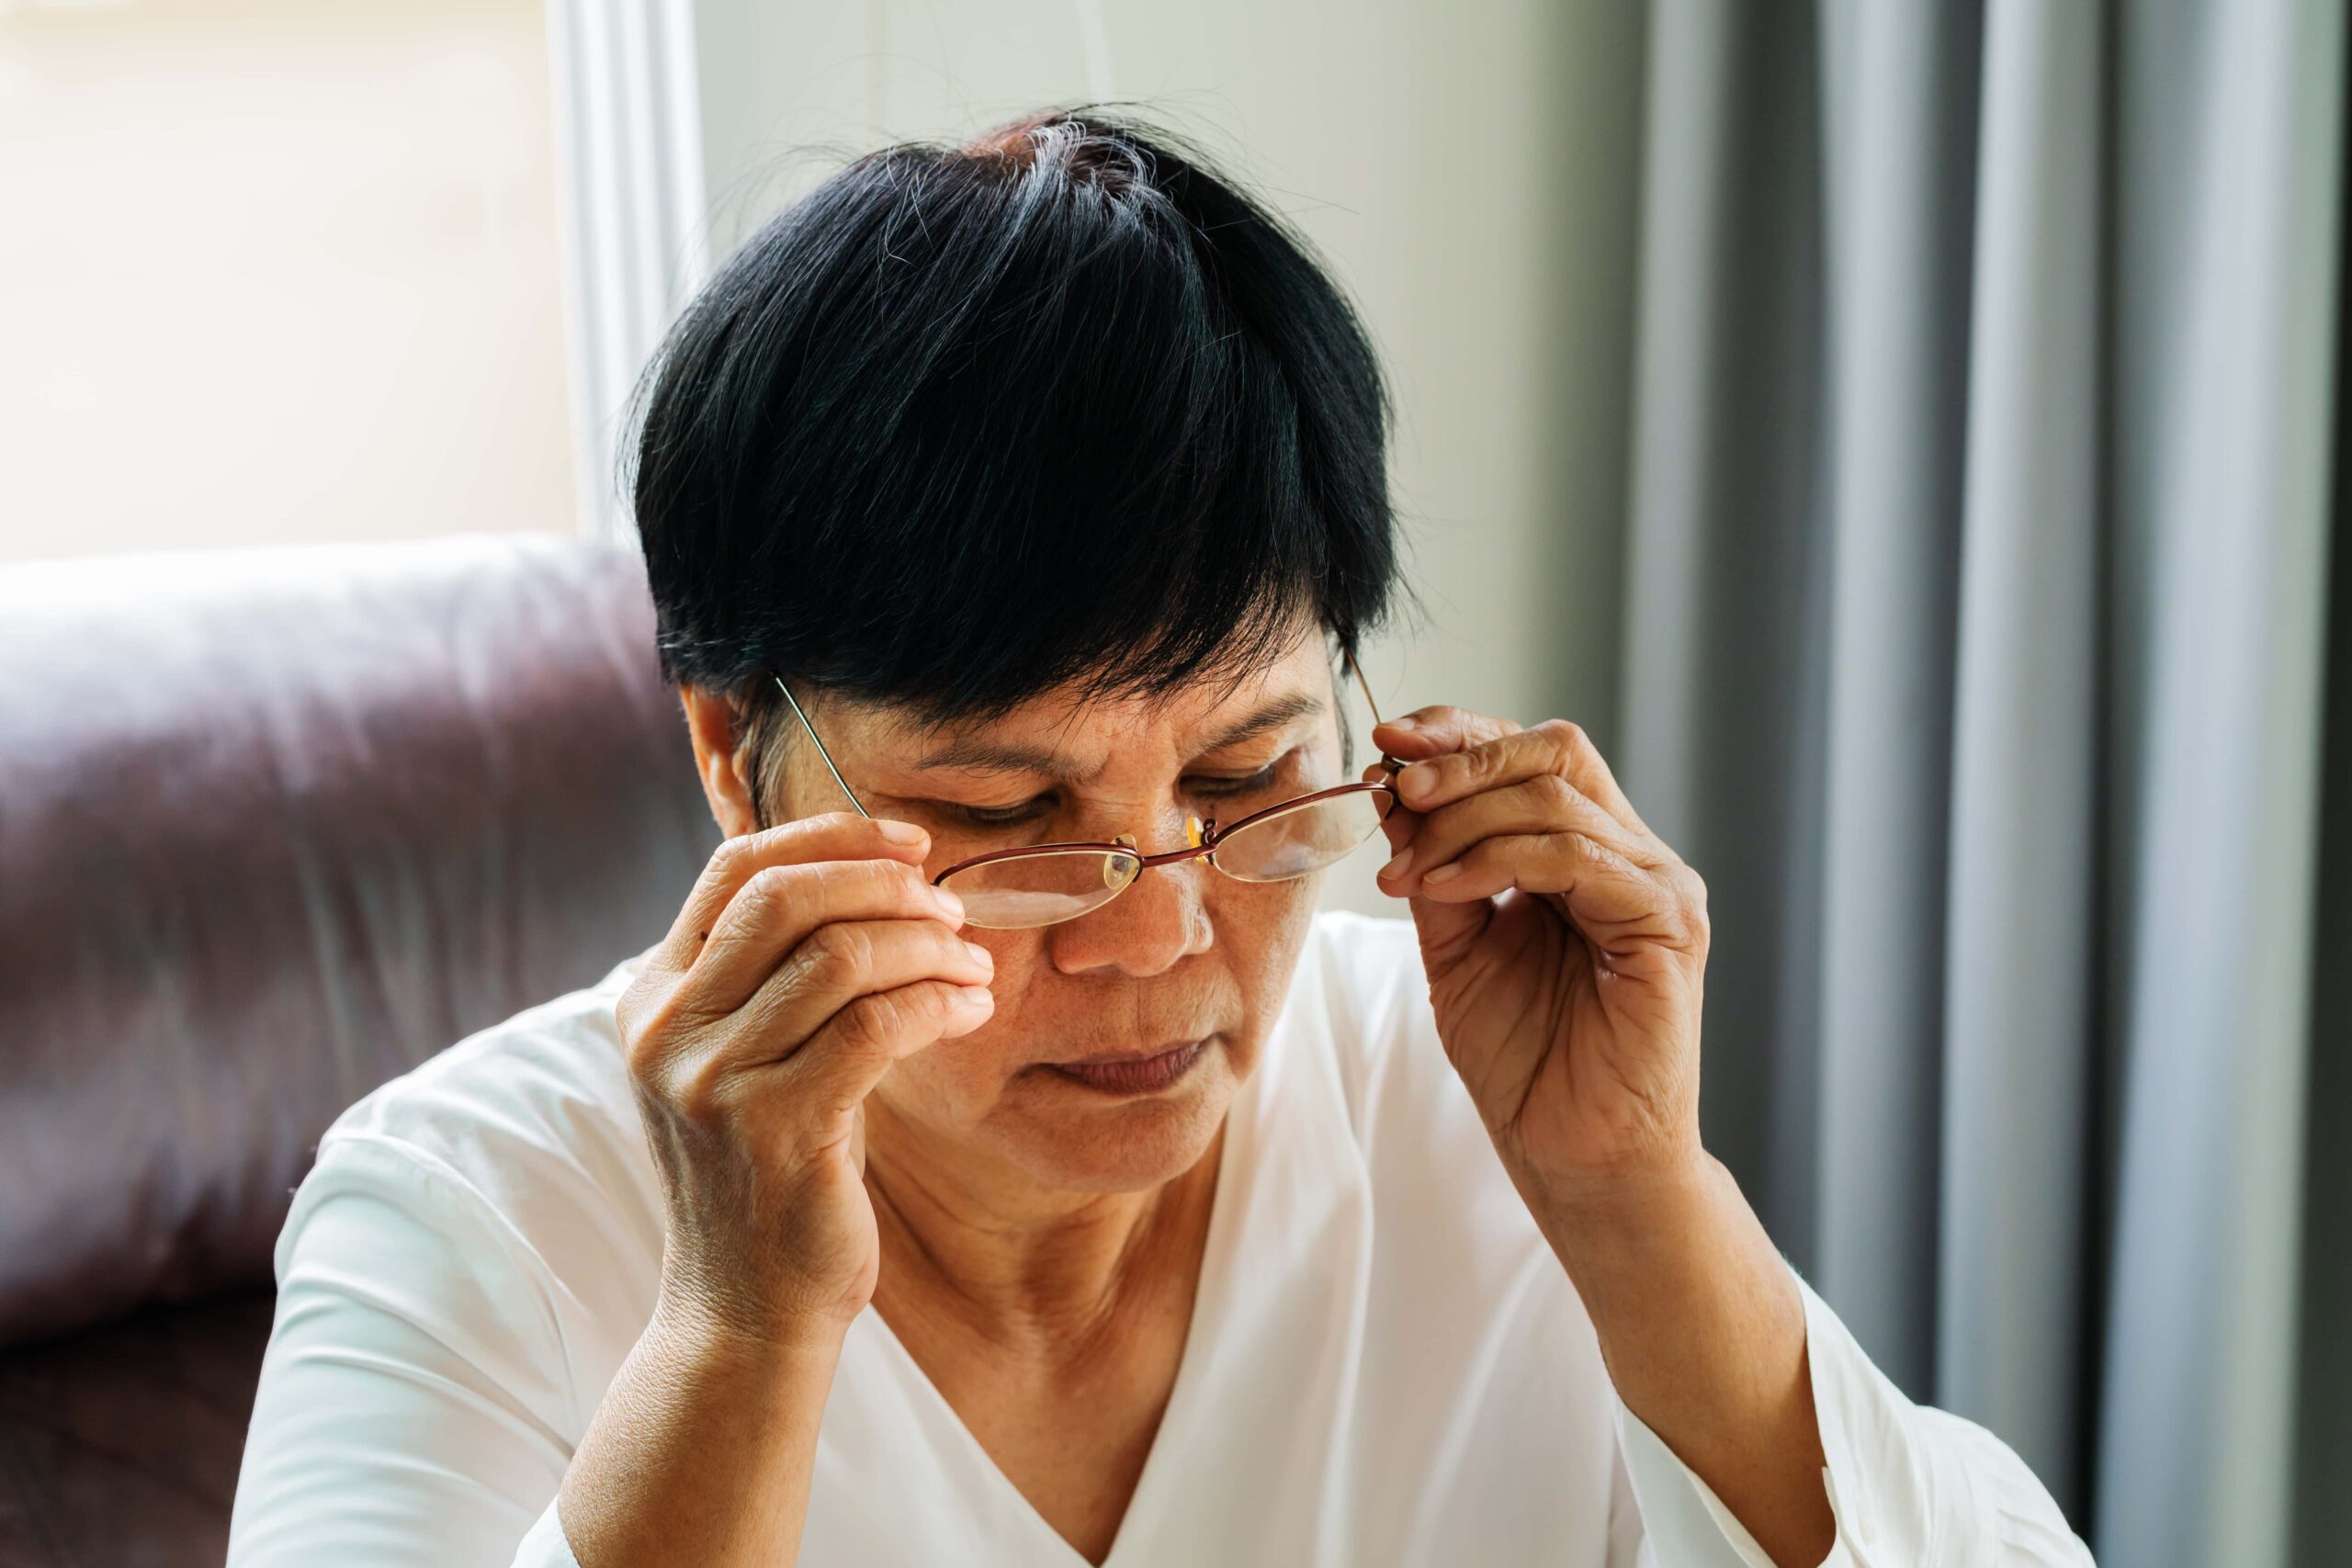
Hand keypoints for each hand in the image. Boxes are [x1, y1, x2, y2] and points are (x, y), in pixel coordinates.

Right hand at [615, 812, 994, 1346]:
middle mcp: (666, 1029)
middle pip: (786, 897)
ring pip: (839, 957)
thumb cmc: (773, 1171)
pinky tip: (971, 1011)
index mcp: (653, 997)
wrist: (746, 1310)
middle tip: (951, 912)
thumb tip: (878, 876)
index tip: (912, 845)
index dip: (831, 837)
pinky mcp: (775, 1128)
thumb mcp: (751, 1058)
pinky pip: (876, 1026)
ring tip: (973, 966)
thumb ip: (777, 974)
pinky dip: (937, 1002)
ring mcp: (712, 1079)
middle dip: (885, 886)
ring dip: (928, 948)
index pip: (735, 869)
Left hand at [1365, 710, 1710, 1204]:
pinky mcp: (1668, 925)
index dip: (1461, 735)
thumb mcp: (1457, 951)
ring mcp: (1657, 886)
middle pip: (1553, 754)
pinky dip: (1497, 860)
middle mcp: (1632, 856)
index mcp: (1588, 854)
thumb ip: (1435, 873)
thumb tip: (1392, 793)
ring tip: (1407, 868)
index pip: (1532, 758)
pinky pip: (1578, 857)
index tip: (1388, 742)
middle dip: (1463, 760)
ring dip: (1462, 821)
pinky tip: (1444, 888)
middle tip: (1396, 786)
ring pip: (1557, 800)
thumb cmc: (1528, 1065)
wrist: (1577, 1159)